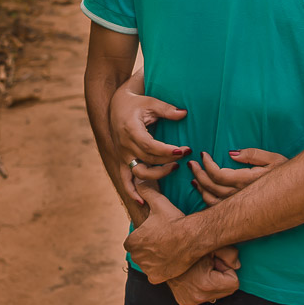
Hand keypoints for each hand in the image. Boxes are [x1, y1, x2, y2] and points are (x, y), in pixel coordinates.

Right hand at [109, 70, 189, 203]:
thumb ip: (166, 109)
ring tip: (175, 167)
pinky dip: (132, 192)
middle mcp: (125, 146)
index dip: (166, 151)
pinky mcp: (122, 161)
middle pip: (148, 159)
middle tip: (186, 153)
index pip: (149, 146)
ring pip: (140, 172)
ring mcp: (123, 155)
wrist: (117, 106)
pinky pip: (125, 180)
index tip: (182, 150)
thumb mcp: (151, 102)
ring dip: (158, 174)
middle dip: (169, 159)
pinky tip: (141, 202)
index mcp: (131, 130)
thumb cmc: (136, 104)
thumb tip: (184, 113)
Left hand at [125, 189, 199, 282]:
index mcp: (132, 241)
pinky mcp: (157, 278)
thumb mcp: (158, 203)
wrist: (191, 238)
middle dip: (147, 249)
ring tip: (167, 250)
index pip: (132, 240)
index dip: (142, 237)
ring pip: (147, 264)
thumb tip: (138, 180)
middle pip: (139, 253)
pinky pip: (156, 274)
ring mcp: (147, 269)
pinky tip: (169, 260)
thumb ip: (146, 191)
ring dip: (153, 259)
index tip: (152, 233)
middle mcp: (136, 257)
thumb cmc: (173, 220)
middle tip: (161, 241)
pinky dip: (161, 269)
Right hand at [165, 247, 239, 304]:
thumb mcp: (213, 245)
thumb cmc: (189, 246)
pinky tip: (195, 276)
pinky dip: (204, 287)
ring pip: (216, 294)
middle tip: (209, 265)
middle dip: (222, 277)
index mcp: (206, 284)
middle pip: (227, 291)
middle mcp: (197, 297)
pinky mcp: (184, 301)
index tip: (217, 262)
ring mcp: (189, 301)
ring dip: (213, 282)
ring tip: (201, 270)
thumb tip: (238, 266)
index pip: (234, 283)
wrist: (163, 251)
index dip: (227, 269)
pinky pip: (205, 296)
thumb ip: (230, 253)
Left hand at [190, 149, 287, 206]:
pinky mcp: (241, 212)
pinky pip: (218, 208)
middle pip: (211, 187)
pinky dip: (207, 199)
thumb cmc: (289, 175)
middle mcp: (241, 196)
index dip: (207, 165)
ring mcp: (240, 206)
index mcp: (247, 181)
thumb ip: (253, 155)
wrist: (301, 197)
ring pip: (212, 200)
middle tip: (192, 163)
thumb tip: (231, 153)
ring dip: (200, 187)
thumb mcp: (275, 159)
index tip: (203, 154)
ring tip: (194, 175)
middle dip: (198, 174)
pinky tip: (202, 190)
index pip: (218, 174)